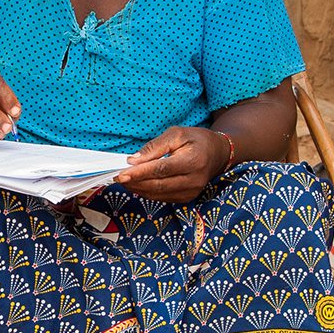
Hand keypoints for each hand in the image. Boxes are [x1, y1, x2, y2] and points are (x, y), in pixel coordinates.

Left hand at [114, 126, 229, 202]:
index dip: (140, 173)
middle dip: (134, 182)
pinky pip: (161, 197)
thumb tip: (134, 160)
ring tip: (123, 179)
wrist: (218, 154)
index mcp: (193, 161)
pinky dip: (146, 191)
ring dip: (137, 188)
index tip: (121, 173)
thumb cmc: (197, 140)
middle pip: (158, 185)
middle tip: (116, 177)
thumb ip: (155, 146)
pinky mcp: (186, 198)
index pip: (161, 170)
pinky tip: (136, 184)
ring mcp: (191, 192)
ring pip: (157, 194)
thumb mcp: (177, 134)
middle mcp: (193, 180)